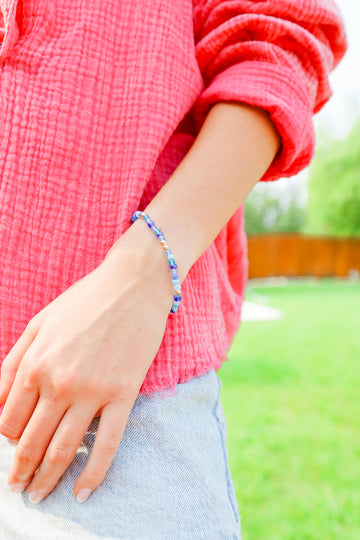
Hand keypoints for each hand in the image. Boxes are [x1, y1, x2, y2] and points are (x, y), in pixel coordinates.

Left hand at [0, 235, 172, 503]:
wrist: (132, 285)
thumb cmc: (84, 301)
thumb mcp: (38, 324)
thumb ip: (13, 363)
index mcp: (34, 365)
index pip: (9, 421)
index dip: (8, 441)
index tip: (14, 449)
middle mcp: (59, 383)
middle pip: (31, 442)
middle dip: (21, 471)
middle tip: (19, 488)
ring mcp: (92, 391)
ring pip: (63, 450)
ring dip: (47, 480)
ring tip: (39, 496)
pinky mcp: (123, 394)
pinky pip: (107, 445)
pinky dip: (93, 474)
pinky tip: (82, 493)